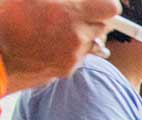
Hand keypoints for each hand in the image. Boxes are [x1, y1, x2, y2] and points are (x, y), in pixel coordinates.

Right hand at [0, 0, 120, 91]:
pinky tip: (47, 43)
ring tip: (53, 29)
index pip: (111, 8)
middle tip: (70, 14)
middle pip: (102, 26)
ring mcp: (73, 55)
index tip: (93, 3)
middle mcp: (77, 35)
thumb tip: (78, 0)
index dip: (103, 4)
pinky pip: (77, 57)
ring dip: (79, 35)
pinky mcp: (65, 69)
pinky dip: (68, 50)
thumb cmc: (6, 17)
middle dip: (90, 19)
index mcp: (71, 12)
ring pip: (90, 42)